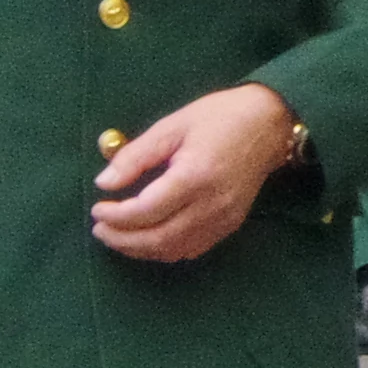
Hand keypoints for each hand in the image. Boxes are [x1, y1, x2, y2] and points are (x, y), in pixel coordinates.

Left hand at [89, 84, 301, 264]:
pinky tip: (148, 238)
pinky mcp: (231, 224)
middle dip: (122, 239)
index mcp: (195, 176)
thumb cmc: (219, 117)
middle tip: (99, 228)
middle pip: (158, 238)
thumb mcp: (171, 126)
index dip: (115, 216)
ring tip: (118, 236)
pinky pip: (192, 249)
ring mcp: (224, 218)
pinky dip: (164, 250)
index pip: (146, 211)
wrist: (270, 124)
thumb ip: (135, 156)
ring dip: (140, 249)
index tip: (97, 207)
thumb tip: (103, 183)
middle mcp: (212, 204)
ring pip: (173, 250)